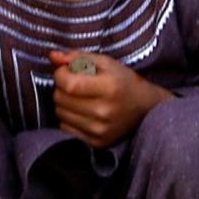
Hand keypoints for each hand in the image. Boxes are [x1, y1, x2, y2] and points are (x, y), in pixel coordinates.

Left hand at [48, 49, 167, 148]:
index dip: (61, 74)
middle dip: (63, 87)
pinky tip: (82, 112)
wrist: (146, 108)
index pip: (68, 83)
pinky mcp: (97, 142)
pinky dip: (69, 119)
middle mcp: (105, 111)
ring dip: (65, 103)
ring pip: (60, 113)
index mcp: (109, 87)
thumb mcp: (106, 63)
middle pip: (60, 99)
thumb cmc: (123, 81)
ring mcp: (101, 129)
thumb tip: (52, 56)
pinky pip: (65, 129)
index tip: (67, 71)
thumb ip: (78, 58)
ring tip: (80, 98)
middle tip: (76, 84)